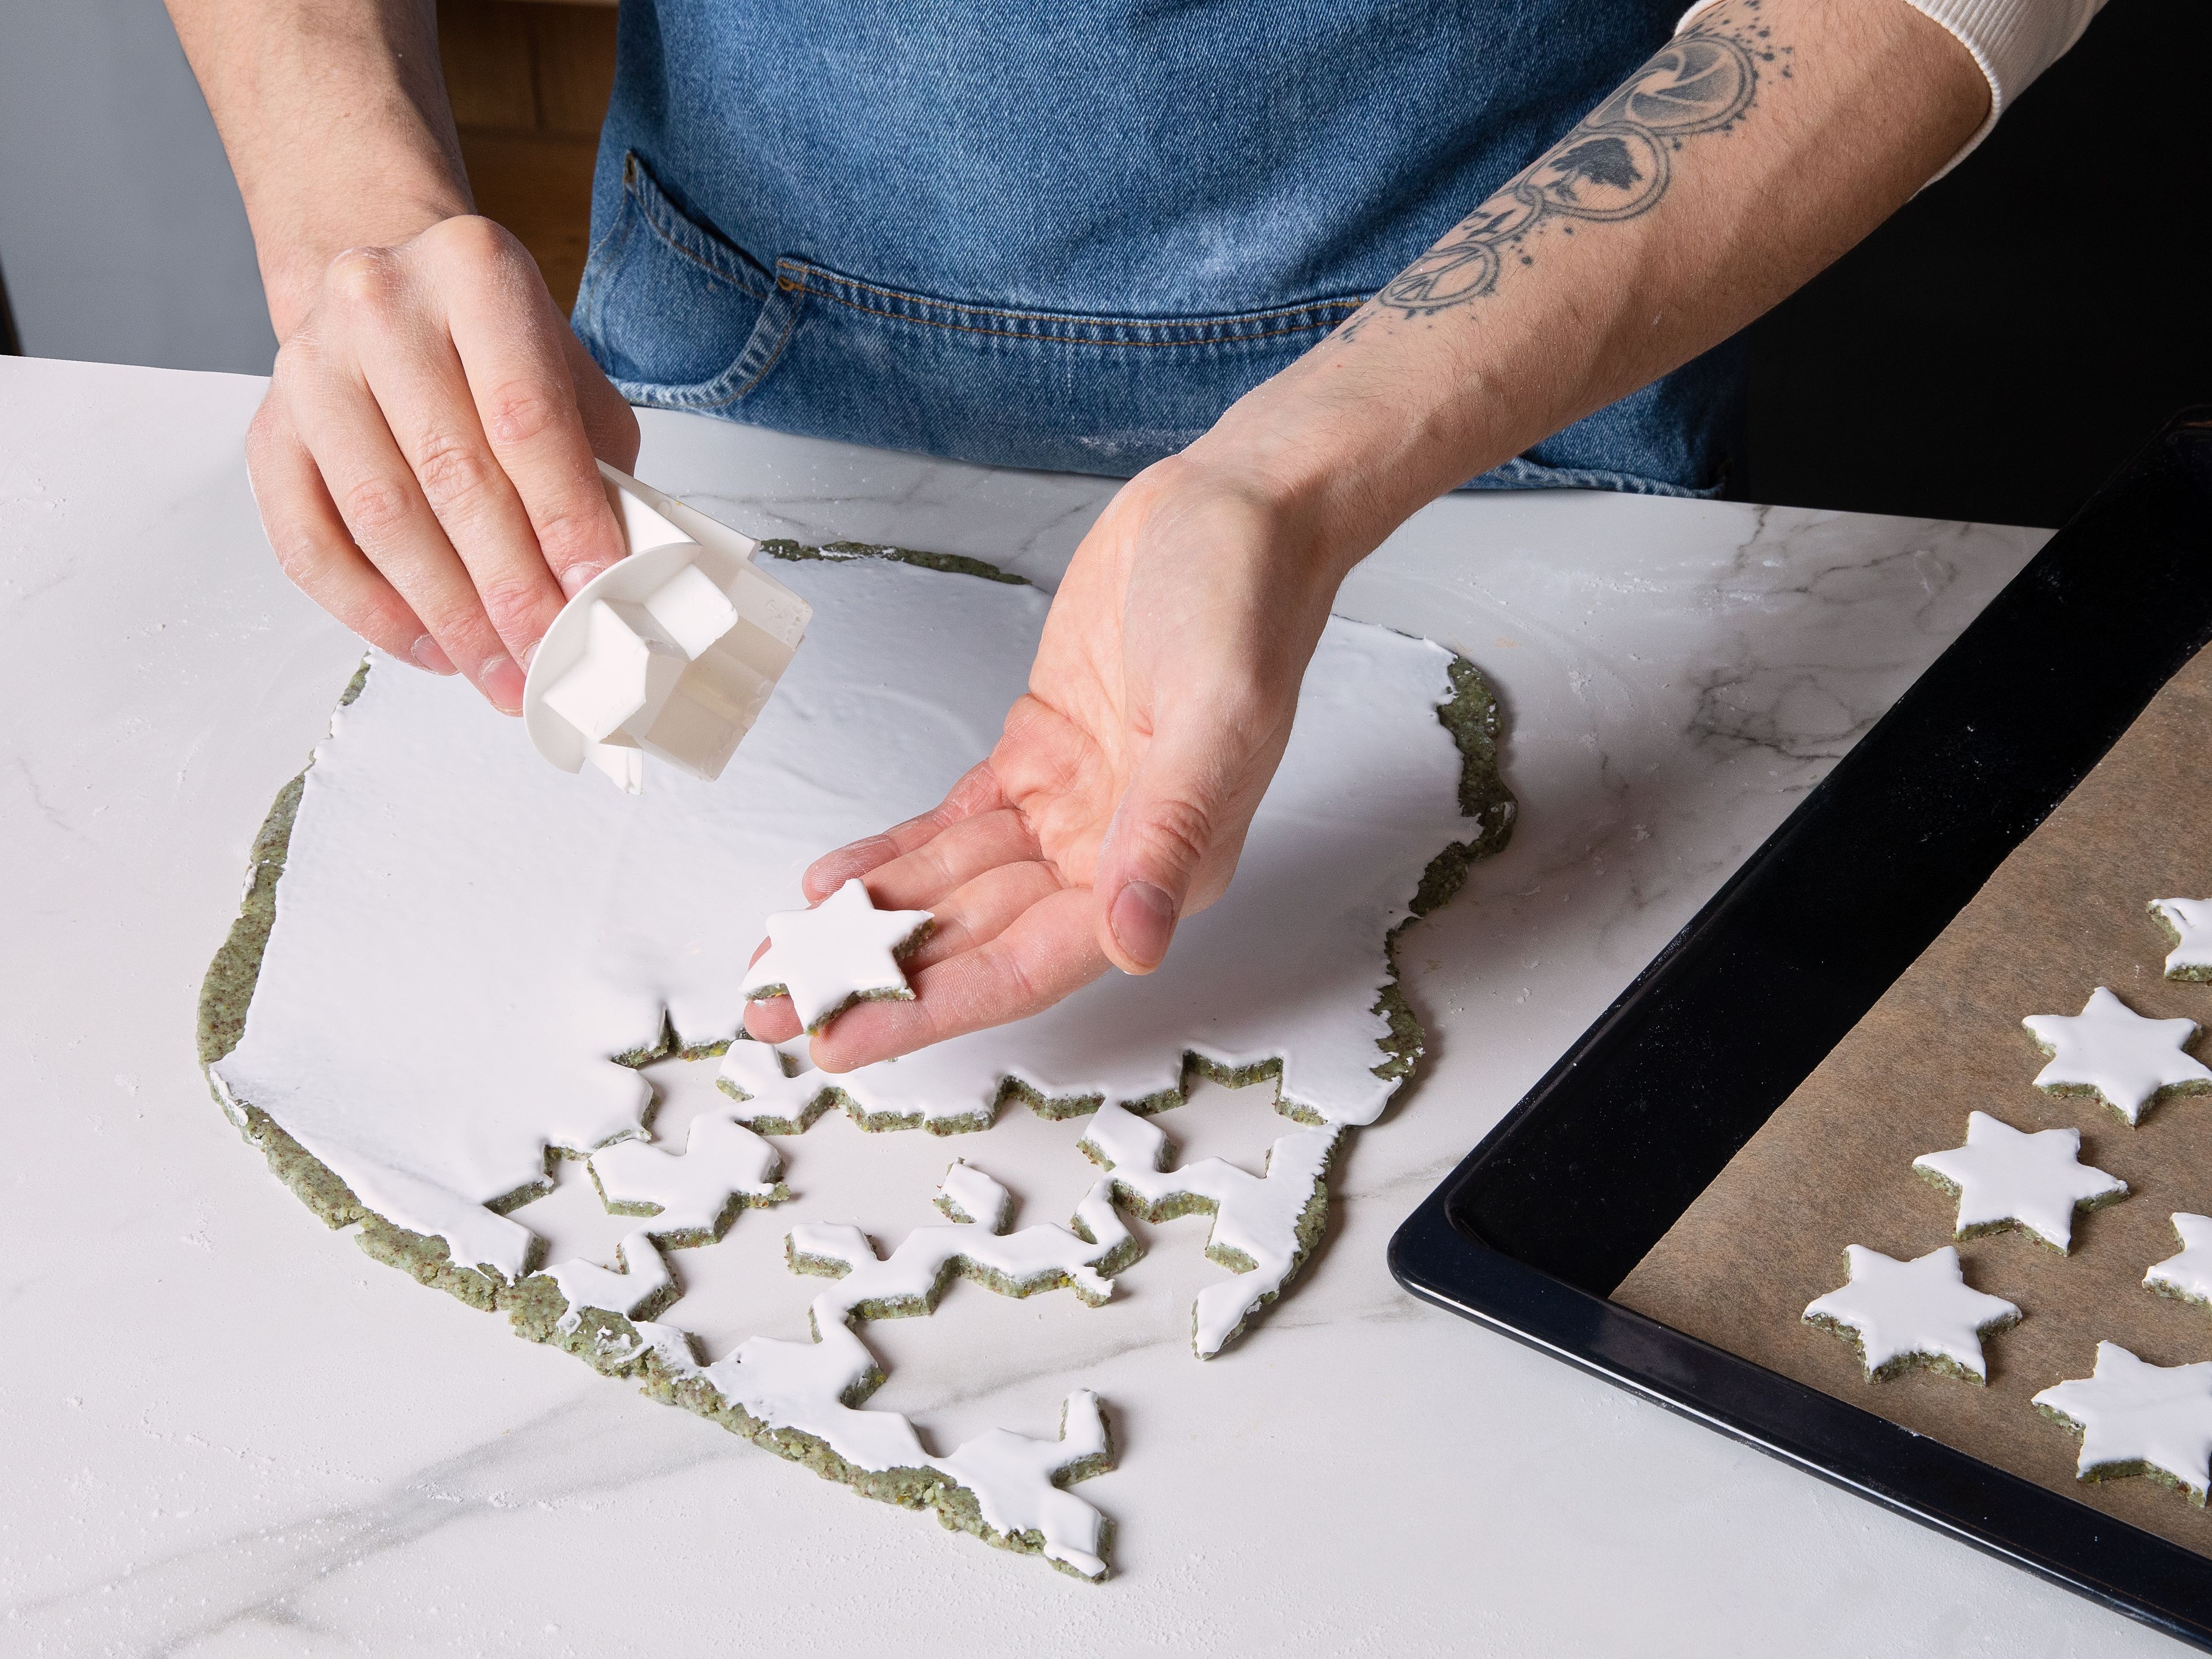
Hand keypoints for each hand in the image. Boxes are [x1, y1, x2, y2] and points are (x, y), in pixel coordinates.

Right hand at [248, 215, 639, 711]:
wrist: (394, 297)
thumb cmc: (494, 349)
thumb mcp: (570, 379)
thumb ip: (597, 465)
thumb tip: (614, 575)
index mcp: (473, 273)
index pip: (526, 415)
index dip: (564, 516)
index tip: (595, 589)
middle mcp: (379, 306)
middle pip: (452, 474)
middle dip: (511, 587)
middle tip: (550, 655)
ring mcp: (310, 365)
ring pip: (382, 516)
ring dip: (449, 614)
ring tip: (500, 671)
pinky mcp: (267, 429)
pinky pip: (309, 543)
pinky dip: (373, 611)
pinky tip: (431, 647)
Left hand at [743, 442, 1366, 1068]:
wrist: (1237, 510)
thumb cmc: (1244, 604)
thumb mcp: (1215, 714)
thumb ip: (1170, 832)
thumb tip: (1138, 943)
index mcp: (1160, 869)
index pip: (1026, 964)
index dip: (932, 1008)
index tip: (844, 1041)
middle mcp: (1111, 856)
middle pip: (973, 939)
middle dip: (874, 978)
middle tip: (773, 1011)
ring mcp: (1071, 806)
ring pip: (952, 887)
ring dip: (870, 925)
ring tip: (778, 961)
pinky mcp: (1039, 753)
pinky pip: (953, 824)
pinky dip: (894, 854)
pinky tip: (834, 882)